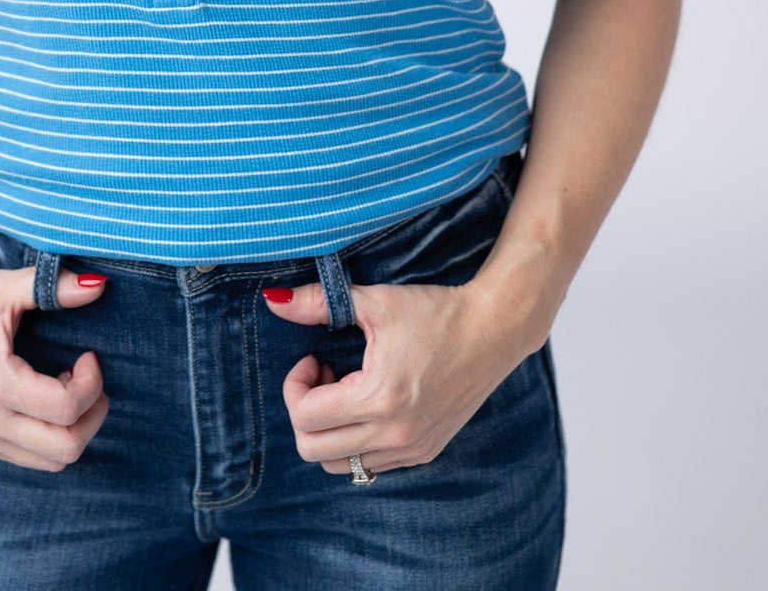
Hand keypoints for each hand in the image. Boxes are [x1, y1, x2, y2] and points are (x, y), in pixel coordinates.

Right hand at [0, 261, 110, 470]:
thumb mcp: (5, 286)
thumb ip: (51, 286)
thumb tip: (99, 285)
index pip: (64, 409)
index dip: (92, 384)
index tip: (89, 355)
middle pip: (64, 449)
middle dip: (92, 415)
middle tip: (89, 378)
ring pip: (51, 461)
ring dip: (73, 428)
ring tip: (66, 386)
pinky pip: (30, 458)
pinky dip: (51, 436)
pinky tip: (45, 398)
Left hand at [261, 275, 528, 475]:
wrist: (494, 329)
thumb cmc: (436, 312)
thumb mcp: (375, 302)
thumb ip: (318, 302)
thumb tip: (273, 300)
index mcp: (379, 399)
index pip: (305, 416)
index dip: (295, 384)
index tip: (314, 356)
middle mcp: (394, 435)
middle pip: (313, 450)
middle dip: (305, 410)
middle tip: (325, 373)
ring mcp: (411, 449)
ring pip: (340, 464)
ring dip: (330, 429)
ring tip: (349, 387)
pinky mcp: (424, 452)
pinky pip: (370, 465)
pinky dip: (357, 440)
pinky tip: (372, 402)